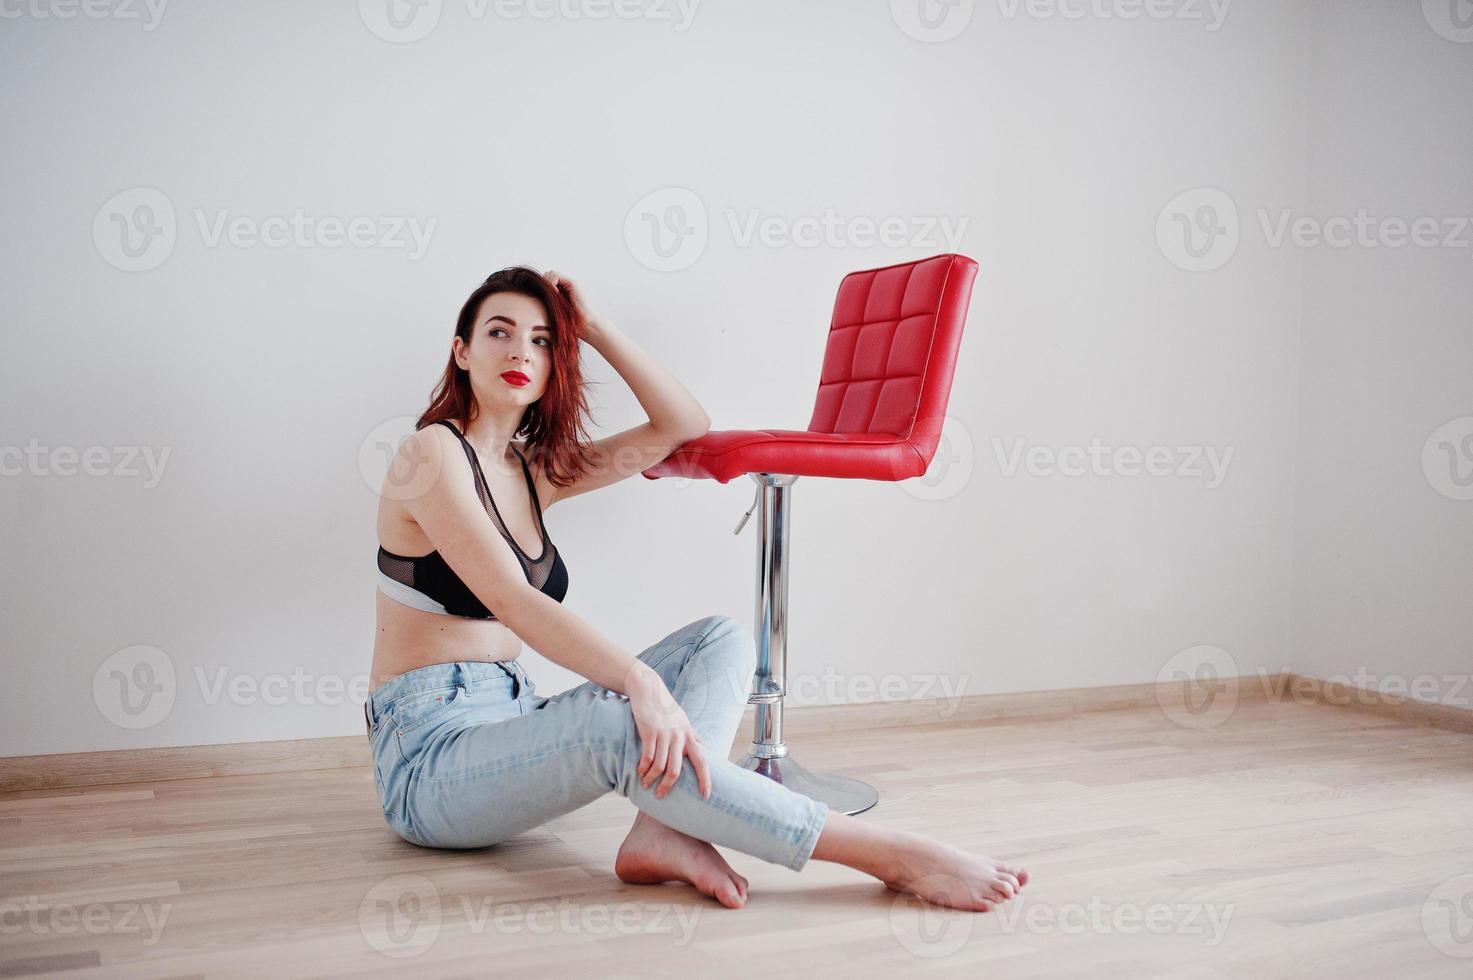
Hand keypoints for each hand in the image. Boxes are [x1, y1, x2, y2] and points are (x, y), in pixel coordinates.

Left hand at [544, 269, 603, 343]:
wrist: (587, 327)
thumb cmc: (571, 325)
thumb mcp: (553, 315)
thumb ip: (545, 306)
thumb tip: (529, 302)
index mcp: (560, 293)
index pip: (544, 282)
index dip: (540, 288)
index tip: (538, 299)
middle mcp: (564, 287)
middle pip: (546, 276)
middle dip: (542, 284)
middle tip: (542, 297)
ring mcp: (569, 284)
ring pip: (549, 274)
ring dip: (546, 284)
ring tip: (548, 297)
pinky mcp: (572, 284)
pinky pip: (555, 276)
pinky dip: (550, 283)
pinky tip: (553, 295)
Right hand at [624, 664, 712, 800]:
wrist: (648, 689)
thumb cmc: (667, 708)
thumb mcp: (684, 721)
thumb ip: (694, 737)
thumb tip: (708, 750)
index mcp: (690, 736)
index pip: (703, 761)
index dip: (706, 780)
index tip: (706, 795)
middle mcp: (679, 737)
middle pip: (677, 770)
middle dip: (668, 786)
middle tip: (661, 796)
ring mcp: (664, 734)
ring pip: (660, 766)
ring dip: (651, 779)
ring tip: (645, 785)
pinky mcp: (649, 732)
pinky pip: (647, 757)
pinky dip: (642, 768)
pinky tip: (639, 772)